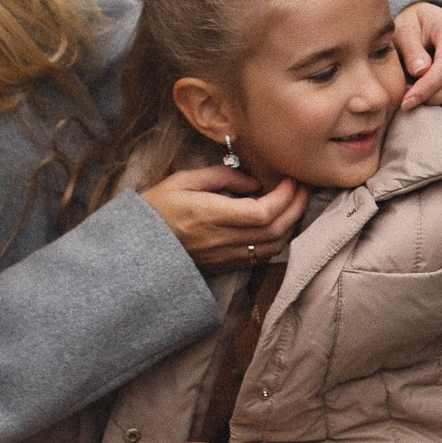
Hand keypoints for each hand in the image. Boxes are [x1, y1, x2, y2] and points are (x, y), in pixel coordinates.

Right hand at [140, 164, 308, 272]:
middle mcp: (222, 239)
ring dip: (291, 224)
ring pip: (274, 245)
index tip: (291, 179)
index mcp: (210, 215)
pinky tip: (280, 223)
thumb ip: (222, 177)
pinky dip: (279, 238)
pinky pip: (264, 256)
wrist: (137, 249)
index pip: (263, 211)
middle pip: (275, 229)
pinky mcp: (227, 265)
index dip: (285, 196)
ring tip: (296, 203)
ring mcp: (226, 256)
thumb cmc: (157, 209)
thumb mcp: (183, 181)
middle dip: (296, 207)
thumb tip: (254, 181)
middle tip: (303, 187)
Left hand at [394, 1, 441, 109]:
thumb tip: (420, 72)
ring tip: (422, 98)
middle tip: (410, 100)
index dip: (428, 87)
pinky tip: (436, 99)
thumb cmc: (408, 28)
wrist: (420, 25)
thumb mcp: (401, 31)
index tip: (407, 101)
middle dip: (437, 98)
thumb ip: (410, 49)